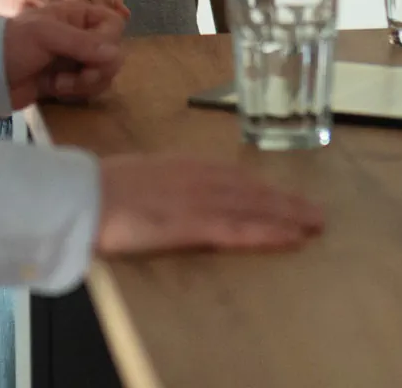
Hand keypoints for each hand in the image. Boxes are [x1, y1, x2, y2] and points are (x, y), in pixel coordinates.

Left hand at [4, 2, 125, 108]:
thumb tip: (118, 54)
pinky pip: (87, 89)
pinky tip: (54, 90)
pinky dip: (76, 93)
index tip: (93, 54)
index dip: (110, 41)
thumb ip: (82, 43)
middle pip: (112, 53)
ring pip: (102, 74)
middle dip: (98, 69)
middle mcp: (79, 36)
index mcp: (76, 15)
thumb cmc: (13, 44)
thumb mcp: (47, 35)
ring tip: (60, 85)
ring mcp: (72, 60)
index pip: (113, 24)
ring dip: (86, 83)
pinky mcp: (65, 83)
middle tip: (79, 76)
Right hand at [95, 154, 324, 256]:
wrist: (85, 195)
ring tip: (315, 224)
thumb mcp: (143, 175)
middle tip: (316, 213)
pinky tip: (291, 237)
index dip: (265, 188)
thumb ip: (167, 182)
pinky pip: (240, 229)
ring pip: (255, 207)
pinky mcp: (195, 223)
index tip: (286, 195)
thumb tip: (175, 191)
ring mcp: (201, 199)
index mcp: (187, 164)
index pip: (237, 176)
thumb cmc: (104, 188)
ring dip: (288, 215)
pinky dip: (268, 232)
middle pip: (254, 190)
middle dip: (287, 201)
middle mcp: (202, 177)